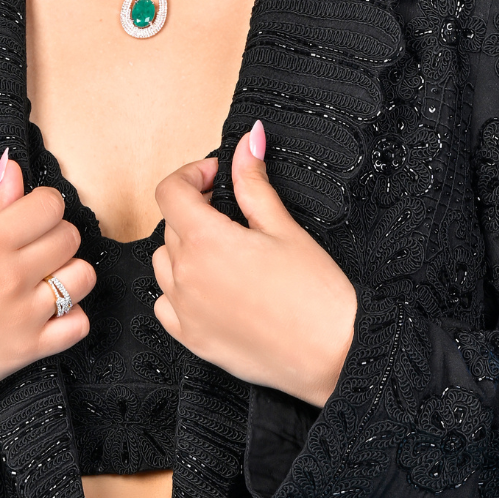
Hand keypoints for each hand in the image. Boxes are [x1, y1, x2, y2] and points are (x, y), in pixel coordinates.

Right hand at [0, 151, 93, 483]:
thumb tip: (13, 170)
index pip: (49, 204)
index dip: (42, 206)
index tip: (29, 215)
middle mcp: (11, 275)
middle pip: (70, 237)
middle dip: (54, 236)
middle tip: (30, 249)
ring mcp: (24, 315)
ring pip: (83, 277)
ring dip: (67, 274)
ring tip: (41, 281)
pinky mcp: (29, 350)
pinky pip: (79, 325)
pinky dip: (69, 318)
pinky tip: (46, 314)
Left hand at [151, 121, 356, 406]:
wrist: (334, 355)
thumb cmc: (318, 296)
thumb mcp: (284, 227)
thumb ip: (254, 183)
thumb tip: (248, 142)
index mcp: (206, 242)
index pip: (170, 192)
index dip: (191, 175)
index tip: (214, 176)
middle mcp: (186, 276)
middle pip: (170, 226)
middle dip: (196, 211)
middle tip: (233, 213)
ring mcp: (185, 311)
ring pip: (164, 264)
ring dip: (185, 249)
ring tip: (225, 252)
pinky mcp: (192, 340)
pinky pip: (166, 304)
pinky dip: (180, 290)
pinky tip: (212, 288)